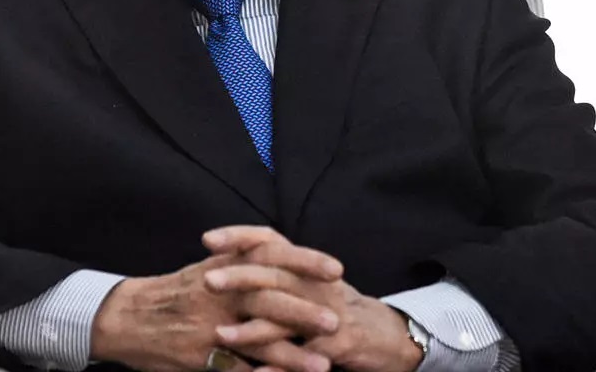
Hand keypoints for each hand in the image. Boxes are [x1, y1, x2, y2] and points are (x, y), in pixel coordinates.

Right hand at [91, 249, 342, 371]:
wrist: (127, 316)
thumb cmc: (174, 292)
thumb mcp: (207, 267)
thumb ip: (241, 258)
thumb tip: (277, 251)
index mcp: (225, 267)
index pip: (271, 257)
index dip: (305, 262)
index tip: (336, 269)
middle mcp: (219, 293)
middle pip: (269, 300)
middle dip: (306, 311)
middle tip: (338, 321)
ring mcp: (210, 327)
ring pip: (257, 341)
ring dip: (292, 355)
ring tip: (323, 364)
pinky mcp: (200, 357)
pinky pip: (236, 370)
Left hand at [203, 227, 423, 371]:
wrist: (389, 334)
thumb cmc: (335, 308)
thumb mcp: (308, 283)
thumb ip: (276, 273)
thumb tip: (230, 260)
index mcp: (305, 267)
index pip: (271, 241)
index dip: (240, 236)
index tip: (208, 239)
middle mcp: (316, 284)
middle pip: (275, 275)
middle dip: (239, 277)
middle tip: (206, 281)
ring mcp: (330, 314)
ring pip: (288, 317)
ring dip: (253, 328)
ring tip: (221, 335)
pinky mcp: (341, 345)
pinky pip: (307, 356)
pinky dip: (282, 366)